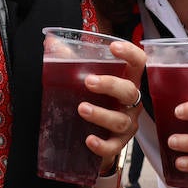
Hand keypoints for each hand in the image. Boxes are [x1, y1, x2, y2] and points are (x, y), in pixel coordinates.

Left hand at [79, 40, 145, 173]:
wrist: (93, 133)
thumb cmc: (94, 97)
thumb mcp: (85, 76)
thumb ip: (70, 58)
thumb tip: (49, 41)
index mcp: (126, 79)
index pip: (138, 62)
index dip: (129, 53)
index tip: (113, 47)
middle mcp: (131, 101)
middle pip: (129, 91)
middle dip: (110, 85)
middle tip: (88, 81)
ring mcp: (127, 123)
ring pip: (121, 120)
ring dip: (102, 114)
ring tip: (82, 109)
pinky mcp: (119, 143)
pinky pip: (114, 146)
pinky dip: (102, 145)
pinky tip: (89, 140)